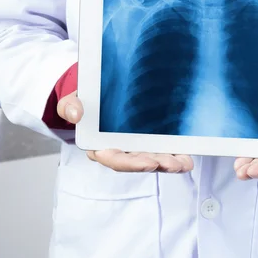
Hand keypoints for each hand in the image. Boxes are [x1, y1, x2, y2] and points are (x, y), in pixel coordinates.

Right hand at [57, 92, 193, 172]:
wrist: (97, 92)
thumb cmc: (84, 101)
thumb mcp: (72, 100)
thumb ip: (70, 106)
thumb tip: (76, 114)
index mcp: (98, 145)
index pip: (113, 158)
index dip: (130, 162)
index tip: (146, 162)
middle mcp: (119, 149)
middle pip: (136, 162)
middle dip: (153, 165)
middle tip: (169, 163)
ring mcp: (136, 146)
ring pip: (152, 158)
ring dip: (168, 163)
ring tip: (182, 164)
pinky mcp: (149, 140)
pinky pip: (163, 150)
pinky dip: (176, 155)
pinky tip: (187, 159)